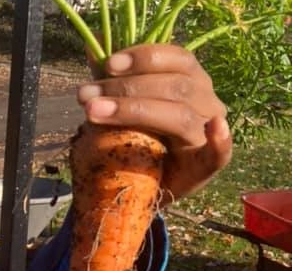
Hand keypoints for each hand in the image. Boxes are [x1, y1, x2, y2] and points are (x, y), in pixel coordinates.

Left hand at [76, 44, 232, 204]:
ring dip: (134, 111)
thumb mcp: (122, 106)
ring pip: (181, 116)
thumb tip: (93, 48)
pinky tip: (215, 129)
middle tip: (86, 98)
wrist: (140, 185)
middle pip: (175, 86)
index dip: (144, 57)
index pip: (177, 59)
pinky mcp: (206, 165)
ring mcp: (206, 134)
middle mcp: (205, 102)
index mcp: (190, 80)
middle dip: (125, 89)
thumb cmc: (135, 139)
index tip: (108, 65)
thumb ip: (112, 81)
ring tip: (95, 113)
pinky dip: (220, 141)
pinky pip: (220, 153)